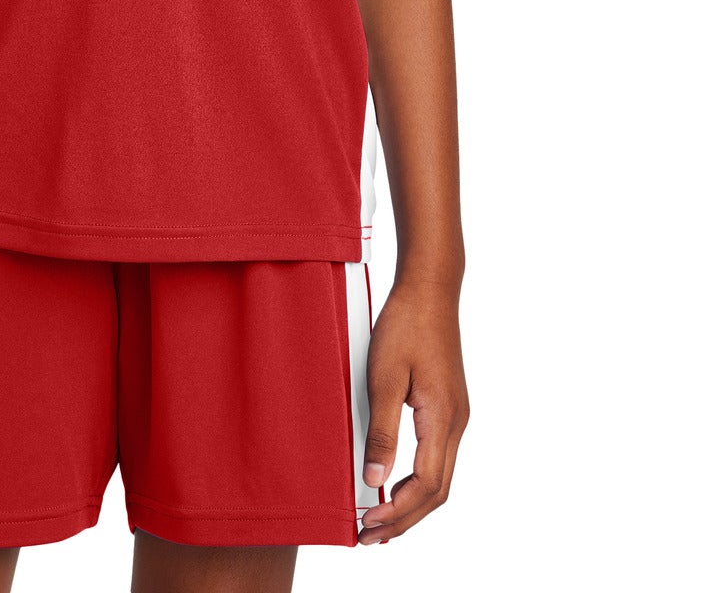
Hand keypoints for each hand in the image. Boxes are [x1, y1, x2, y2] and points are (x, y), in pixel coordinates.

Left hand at [357, 277, 469, 543]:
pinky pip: (438, 457)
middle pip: (436, 491)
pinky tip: (395, 482)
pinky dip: (417, 481)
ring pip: (439, 477)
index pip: (425, 486)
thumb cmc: (407, 324)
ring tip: (379, 519)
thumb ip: (381, 430)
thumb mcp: (384, 376)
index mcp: (443, 419)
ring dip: (411, 503)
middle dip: (404, 519)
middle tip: (369, 536)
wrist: (430, 287)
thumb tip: (374, 478)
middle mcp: (456, 423)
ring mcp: (456, 415)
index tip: (367, 524)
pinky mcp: (448, 406)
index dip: (397, 512)